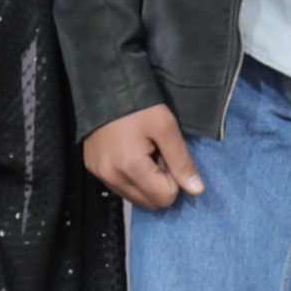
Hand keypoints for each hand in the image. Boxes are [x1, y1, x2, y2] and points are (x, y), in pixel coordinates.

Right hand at [85, 102, 203, 212]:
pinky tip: (130, 154)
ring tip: (143, 153)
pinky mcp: (93, 170)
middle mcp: (112, 177)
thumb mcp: (166, 127)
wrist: (104, 86)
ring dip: (145, 182)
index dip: (174, 179)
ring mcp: (100, 175)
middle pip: (149, 203)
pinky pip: (120, 188)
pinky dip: (130, 178)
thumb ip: (182, 162)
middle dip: (160, 183)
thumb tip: (196, 190)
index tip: (168, 156)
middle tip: (157, 155)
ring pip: (135, 198)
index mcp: (130, 167)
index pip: (165, 198)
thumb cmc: (138, 104)